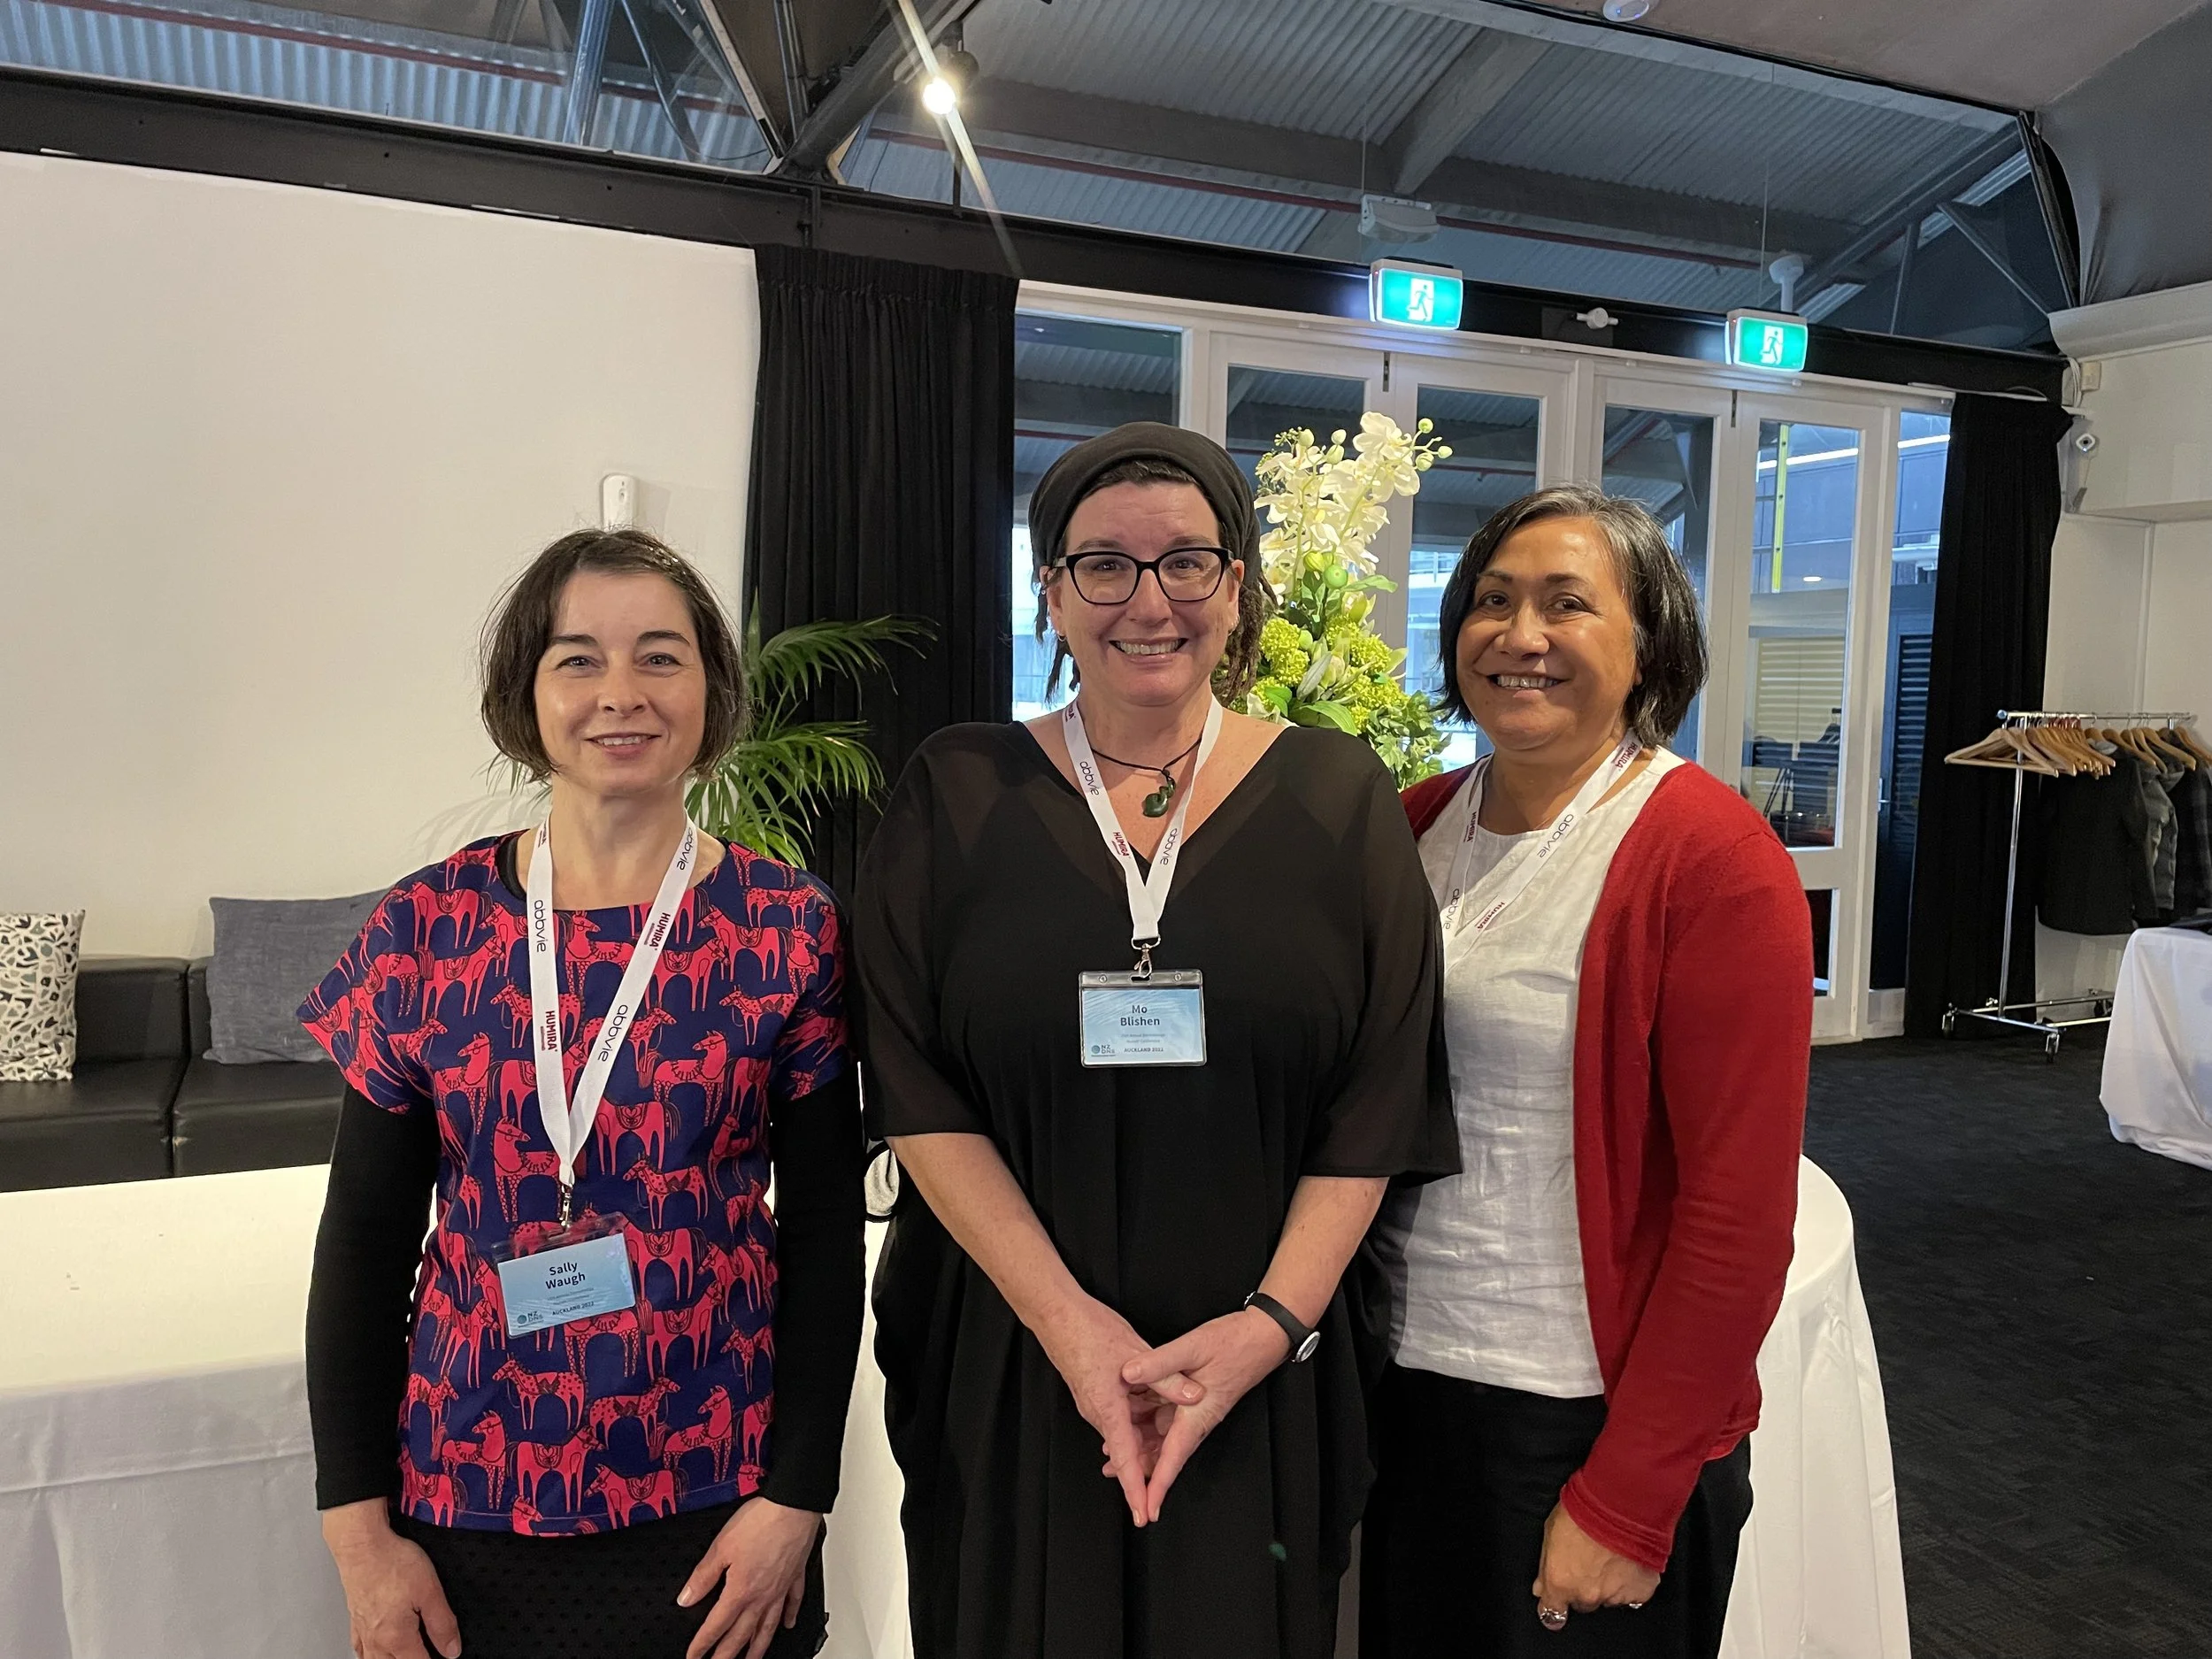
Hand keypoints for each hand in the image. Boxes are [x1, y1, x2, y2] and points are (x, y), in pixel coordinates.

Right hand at [322, 1499, 462, 1658]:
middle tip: (426, 1651)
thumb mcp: (430, 1591)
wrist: (361, 1545)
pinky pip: (359, 1647)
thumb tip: (451, 1649)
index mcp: (397, 1637)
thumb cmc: (393, 1562)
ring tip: (405, 1654)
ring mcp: (362, 1630)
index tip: (445, 1656)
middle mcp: (376, 1640)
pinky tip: (374, 1650)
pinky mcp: (354, 1617)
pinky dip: (368, 1654)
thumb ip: (442, 1623)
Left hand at [679, 1496, 820, 1658]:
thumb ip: (703, 1576)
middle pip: (742, 1635)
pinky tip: (787, 1625)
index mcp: (740, 1591)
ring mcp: (780, 1589)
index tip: (694, 1656)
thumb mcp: (721, 1547)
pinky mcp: (795, 1577)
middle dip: (727, 1655)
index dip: (702, 1644)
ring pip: (768, 1627)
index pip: (717, 1625)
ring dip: (758, 1647)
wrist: (794, 1506)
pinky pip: (792, 1604)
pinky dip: (788, 1617)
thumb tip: (687, 1597)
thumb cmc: (762, 1522)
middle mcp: (762, 1596)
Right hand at [1036, 1295, 1203, 1526]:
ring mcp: (1094, 1404)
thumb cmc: (1091, 1332)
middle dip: (1141, 1474)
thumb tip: (1195, 1395)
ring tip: (1158, 1463)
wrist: (1057, 1316)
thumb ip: (1167, 1377)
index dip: (1135, 1489)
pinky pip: (1118, 1417)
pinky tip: (1149, 1415)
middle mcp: (1097, 1412)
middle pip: (1124, 1452)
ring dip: (1139, 1446)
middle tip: (1157, 1499)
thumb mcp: (1136, 1351)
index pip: (1124, 1458)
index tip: (1142, 1515)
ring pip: (1123, 1433)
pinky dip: (1134, 1423)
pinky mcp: (1095, 1394)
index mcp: (1107, 1408)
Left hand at [1117, 1307, 1287, 1522]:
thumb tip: (1128, 1374)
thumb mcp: (1193, 1346)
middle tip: (1111, 1472)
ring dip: (1141, 1443)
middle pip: (1164, 1452)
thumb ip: (1159, 1362)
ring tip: (1112, 1449)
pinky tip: (1132, 1415)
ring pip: (1164, 1436)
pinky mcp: (1195, 1398)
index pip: (1173, 1457)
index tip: (1147, 1508)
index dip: (1158, 1485)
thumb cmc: (1235, 1342)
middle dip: (1140, 1467)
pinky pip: (1168, 1417)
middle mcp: (1198, 1417)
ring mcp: (1197, 1409)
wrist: (1264, 1335)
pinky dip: (1148, 1421)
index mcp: (1197, 1413)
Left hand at [1531, 1502, 1659, 1622]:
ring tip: (1611, 1556)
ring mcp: (1615, 1595)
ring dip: (1608, 1584)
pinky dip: (1631, 1582)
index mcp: (1561, 1582)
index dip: (1555, 1605)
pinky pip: (1634, 1595)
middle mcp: (1587, 1594)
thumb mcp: (1550, 1532)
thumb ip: (1546, 1564)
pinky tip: (1629, 1561)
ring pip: (1608, 1599)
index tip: (1557, 1603)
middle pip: (1582, 1603)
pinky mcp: (1640, 1591)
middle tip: (1589, 1562)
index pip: (1552, 1612)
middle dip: (1583, 1588)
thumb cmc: (1583, 1509)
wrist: (1621, 1502)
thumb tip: (1541, 1585)